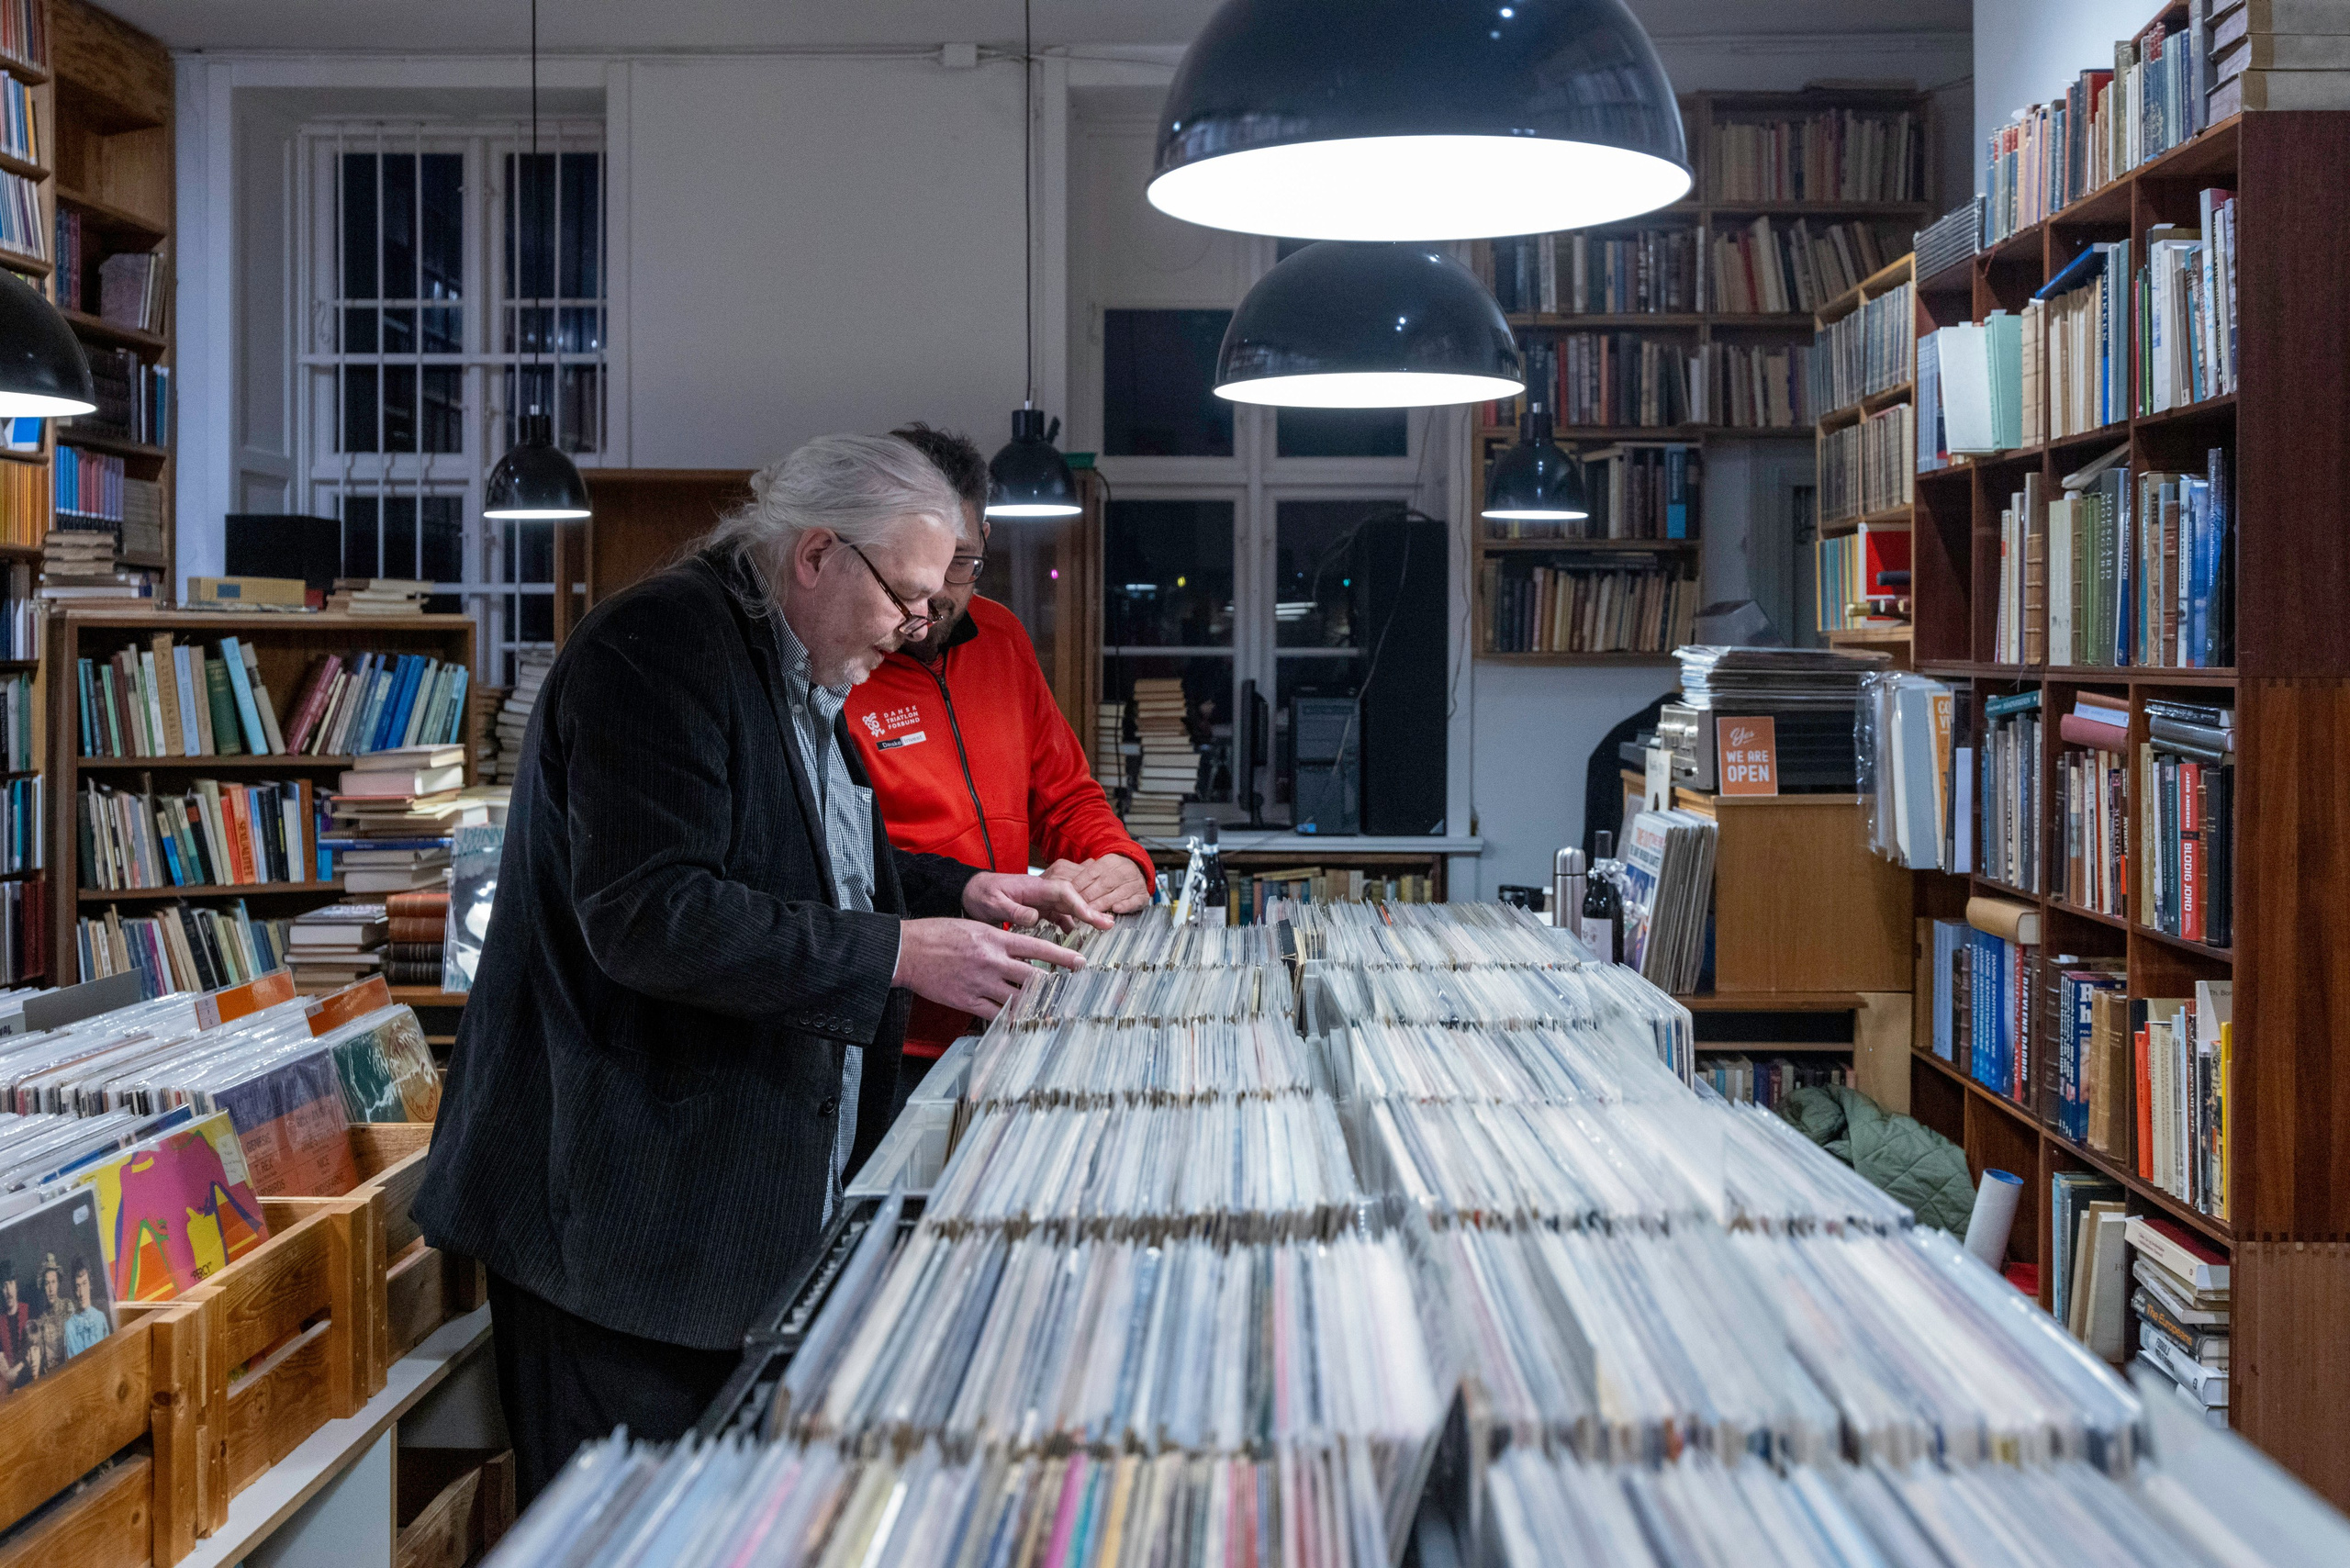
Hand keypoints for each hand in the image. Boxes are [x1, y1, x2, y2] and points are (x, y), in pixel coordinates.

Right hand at [893, 918, 1085, 1016]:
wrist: (908, 950)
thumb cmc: (939, 935)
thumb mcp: (974, 927)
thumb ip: (999, 940)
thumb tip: (1022, 952)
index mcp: (995, 939)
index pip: (1038, 947)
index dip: (1062, 956)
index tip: (1080, 962)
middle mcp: (992, 961)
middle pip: (1033, 977)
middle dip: (1056, 986)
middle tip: (1074, 993)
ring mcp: (980, 983)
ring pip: (1017, 998)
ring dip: (1036, 1006)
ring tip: (1052, 1012)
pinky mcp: (967, 1000)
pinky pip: (995, 1014)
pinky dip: (1010, 1019)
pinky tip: (1022, 1023)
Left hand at [963, 871, 1114, 932]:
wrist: (969, 892)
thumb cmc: (980, 894)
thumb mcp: (993, 903)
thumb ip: (1014, 910)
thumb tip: (1035, 917)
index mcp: (1033, 886)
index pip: (1063, 892)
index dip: (1079, 903)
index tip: (1092, 916)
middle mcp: (1040, 892)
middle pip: (1071, 899)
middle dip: (1090, 911)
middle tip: (1108, 925)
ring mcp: (1040, 900)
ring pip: (1067, 908)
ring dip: (1083, 918)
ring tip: (1099, 931)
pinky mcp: (1037, 909)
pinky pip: (1058, 915)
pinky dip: (1069, 924)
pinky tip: (1075, 936)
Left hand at [1039, 855, 1152, 914]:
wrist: (1138, 870)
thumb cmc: (1112, 873)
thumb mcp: (1098, 868)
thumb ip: (1082, 874)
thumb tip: (1061, 884)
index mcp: (1109, 862)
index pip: (1091, 873)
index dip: (1079, 886)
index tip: (1068, 897)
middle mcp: (1122, 870)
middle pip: (1103, 884)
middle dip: (1088, 898)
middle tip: (1076, 909)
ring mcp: (1134, 883)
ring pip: (1116, 893)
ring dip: (1103, 904)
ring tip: (1090, 914)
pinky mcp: (1142, 895)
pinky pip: (1134, 900)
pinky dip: (1125, 905)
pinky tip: (1115, 910)